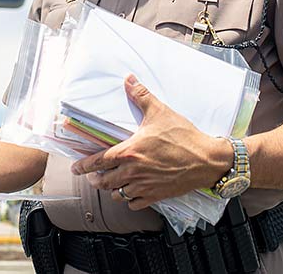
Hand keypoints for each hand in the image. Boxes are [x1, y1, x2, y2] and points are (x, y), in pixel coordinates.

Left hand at [70, 75, 233, 210]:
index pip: (98, 161)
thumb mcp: (160, 112)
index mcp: (129, 152)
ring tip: (112, 183)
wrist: (206, 159)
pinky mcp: (156, 196)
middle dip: (96, 180)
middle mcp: (133, 171)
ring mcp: (144, 186)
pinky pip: (134, 204)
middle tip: (94, 176)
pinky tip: (131, 193)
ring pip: (117, 194)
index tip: (76, 168)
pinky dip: (129, 200)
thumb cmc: (183, 136)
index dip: (83, 166)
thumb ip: (141, 96)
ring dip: (112, 189)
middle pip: (104, 182)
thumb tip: (129, 80)